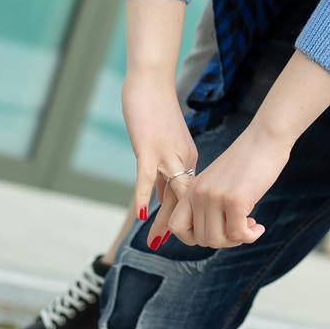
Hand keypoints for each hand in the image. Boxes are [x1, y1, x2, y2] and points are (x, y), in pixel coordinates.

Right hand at [121, 72, 196, 238]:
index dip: (186, 216)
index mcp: (188, 157)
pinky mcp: (149, 148)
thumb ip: (161, 171)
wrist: (151, 81)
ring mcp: (166, 154)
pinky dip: (144, 196)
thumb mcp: (162, 144)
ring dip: (163, 218)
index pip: (188, 194)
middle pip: (183, 199)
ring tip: (156, 241)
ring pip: (170, 192)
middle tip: (174, 247)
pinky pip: (147, 177)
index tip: (185, 236)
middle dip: (178, 225)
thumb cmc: (155, 110)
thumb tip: (157, 197)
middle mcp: (182, 158)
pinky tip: (141, 215)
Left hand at [154, 121, 288, 249]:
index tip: (215, 231)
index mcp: (191, 188)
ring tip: (250, 226)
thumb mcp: (218, 181)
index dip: (193, 237)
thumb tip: (214, 238)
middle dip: (223, 240)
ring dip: (237, 240)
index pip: (176, 226)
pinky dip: (251, 236)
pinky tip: (259, 227)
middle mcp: (198, 193)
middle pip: (201, 238)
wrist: (265, 139)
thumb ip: (208, 203)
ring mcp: (214, 196)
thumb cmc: (247, 162)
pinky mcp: (234, 199)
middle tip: (240, 228)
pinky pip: (238, 234)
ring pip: (218, 240)